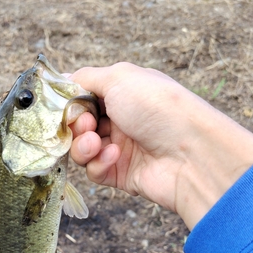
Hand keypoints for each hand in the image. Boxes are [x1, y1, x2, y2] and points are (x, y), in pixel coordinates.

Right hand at [70, 62, 252, 228]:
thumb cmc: (157, 107)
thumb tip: (63, 78)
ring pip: (82, 149)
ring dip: (83, 145)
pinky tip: (115, 156)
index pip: (84, 97)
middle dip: (76, 124)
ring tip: (95, 142)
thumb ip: (85, 77)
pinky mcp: (120, 174)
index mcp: (123, 93)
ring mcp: (120, 148)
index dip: (70, 102)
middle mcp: (120, 119)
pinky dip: (99, 163)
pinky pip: (95, 170)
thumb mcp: (119, 78)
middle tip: (86, 124)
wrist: (190, 153)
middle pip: (79, 124)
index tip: (64, 105)